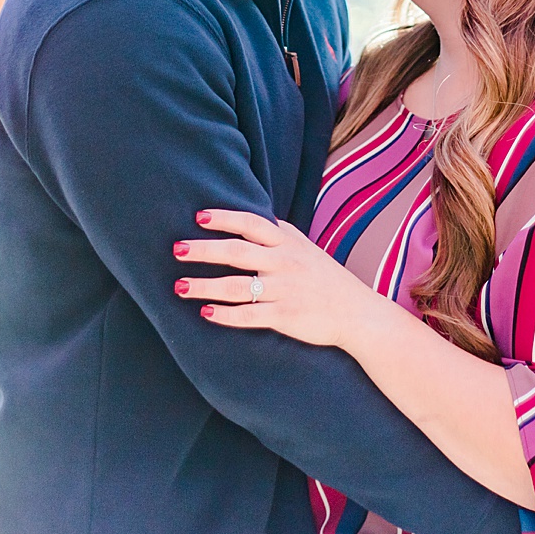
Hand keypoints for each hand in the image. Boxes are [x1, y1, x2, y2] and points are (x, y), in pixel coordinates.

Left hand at [173, 209, 373, 348]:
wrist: (357, 313)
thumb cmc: (324, 277)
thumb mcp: (304, 246)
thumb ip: (276, 233)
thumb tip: (243, 218)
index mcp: (287, 242)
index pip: (251, 224)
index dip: (224, 218)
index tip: (198, 217)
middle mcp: (284, 262)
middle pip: (237, 253)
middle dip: (204, 250)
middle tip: (177, 249)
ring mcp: (285, 290)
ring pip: (237, 287)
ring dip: (205, 286)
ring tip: (180, 287)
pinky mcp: (286, 317)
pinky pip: (249, 316)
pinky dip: (225, 315)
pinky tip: (206, 313)